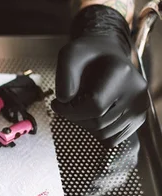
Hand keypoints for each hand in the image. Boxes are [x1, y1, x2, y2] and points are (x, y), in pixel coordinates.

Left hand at [52, 5, 147, 147]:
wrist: (106, 55)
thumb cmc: (85, 56)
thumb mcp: (69, 55)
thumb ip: (64, 76)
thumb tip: (64, 100)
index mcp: (122, 74)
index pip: (94, 107)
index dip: (68, 111)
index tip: (55, 103)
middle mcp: (137, 92)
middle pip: (98, 124)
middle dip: (74, 118)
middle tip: (66, 105)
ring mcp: (140, 107)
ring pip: (104, 134)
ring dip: (84, 125)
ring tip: (79, 107)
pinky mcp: (138, 118)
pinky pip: (112, 140)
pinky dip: (96, 132)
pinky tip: (91, 116)